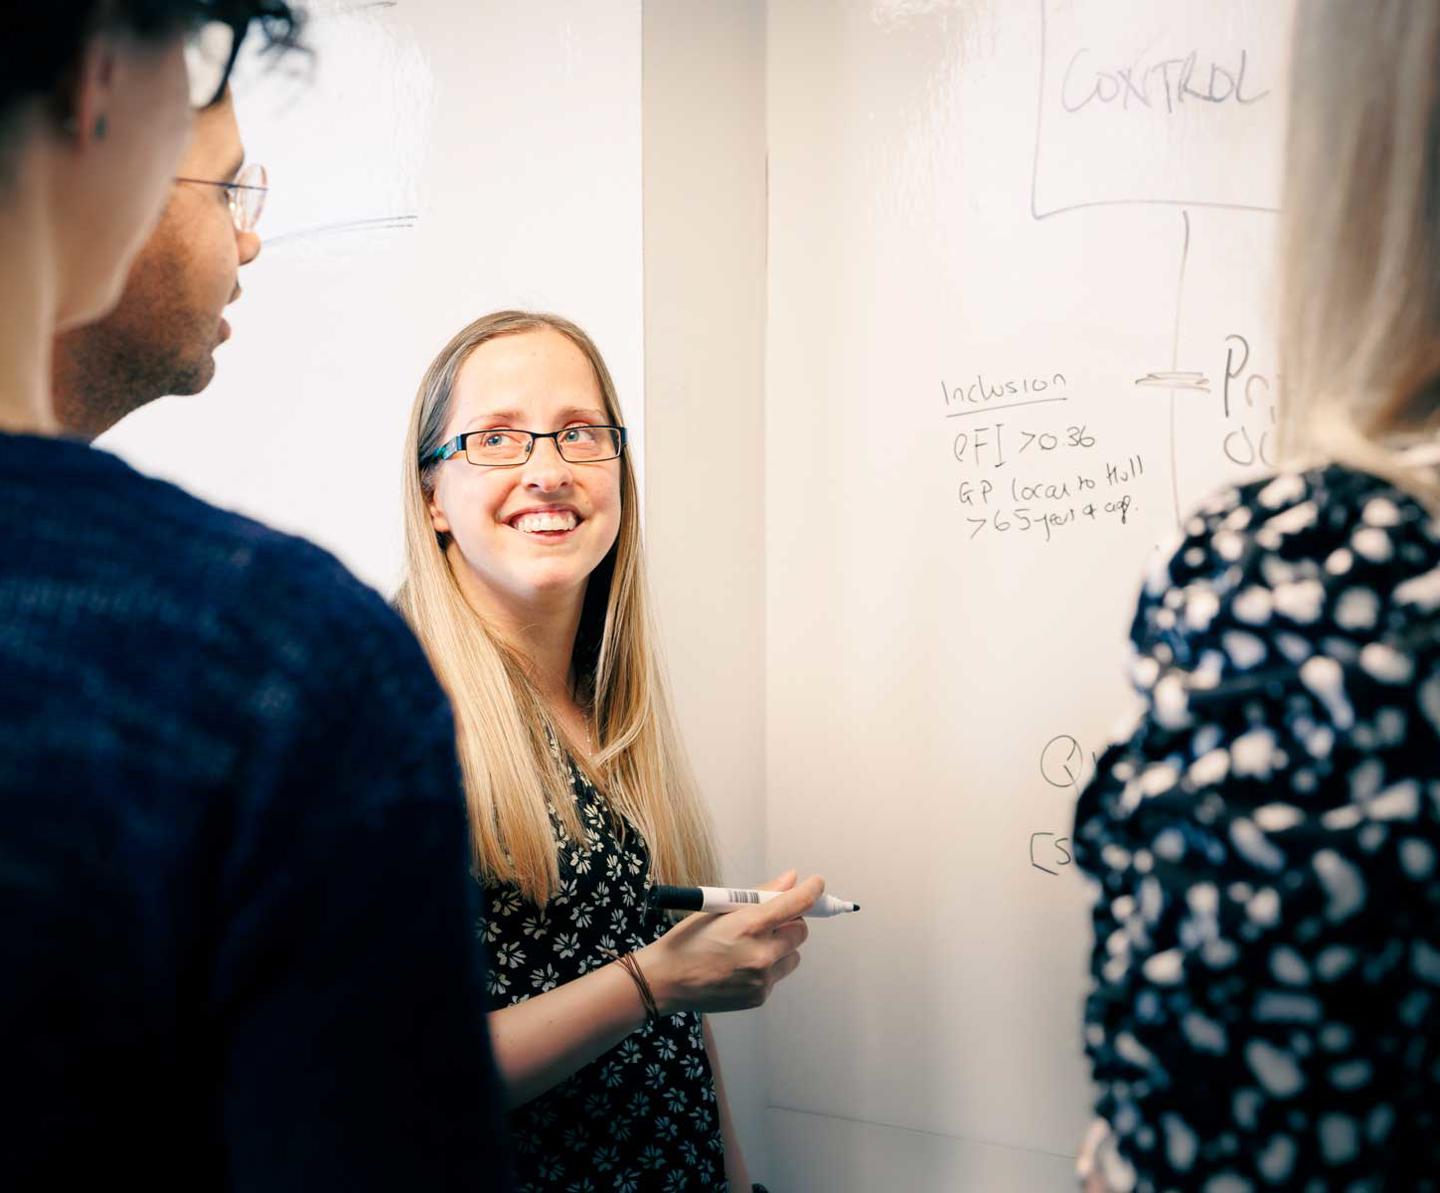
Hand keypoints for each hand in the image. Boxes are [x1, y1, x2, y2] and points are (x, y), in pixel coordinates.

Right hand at [637, 870, 822, 1014]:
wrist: (666, 981)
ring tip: (751, 947)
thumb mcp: (718, 908)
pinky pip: (777, 975)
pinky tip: (740, 965)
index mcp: (748, 925)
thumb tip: (789, 880)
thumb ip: (758, 894)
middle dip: (791, 922)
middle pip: (800, 932)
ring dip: (781, 947)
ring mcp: (762, 979)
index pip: (794, 904)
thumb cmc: (688, 940)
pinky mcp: (759, 997)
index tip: (817, 884)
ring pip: (792, 956)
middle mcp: (761, 953)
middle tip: (771, 920)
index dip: (811, 891)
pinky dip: (767, 967)